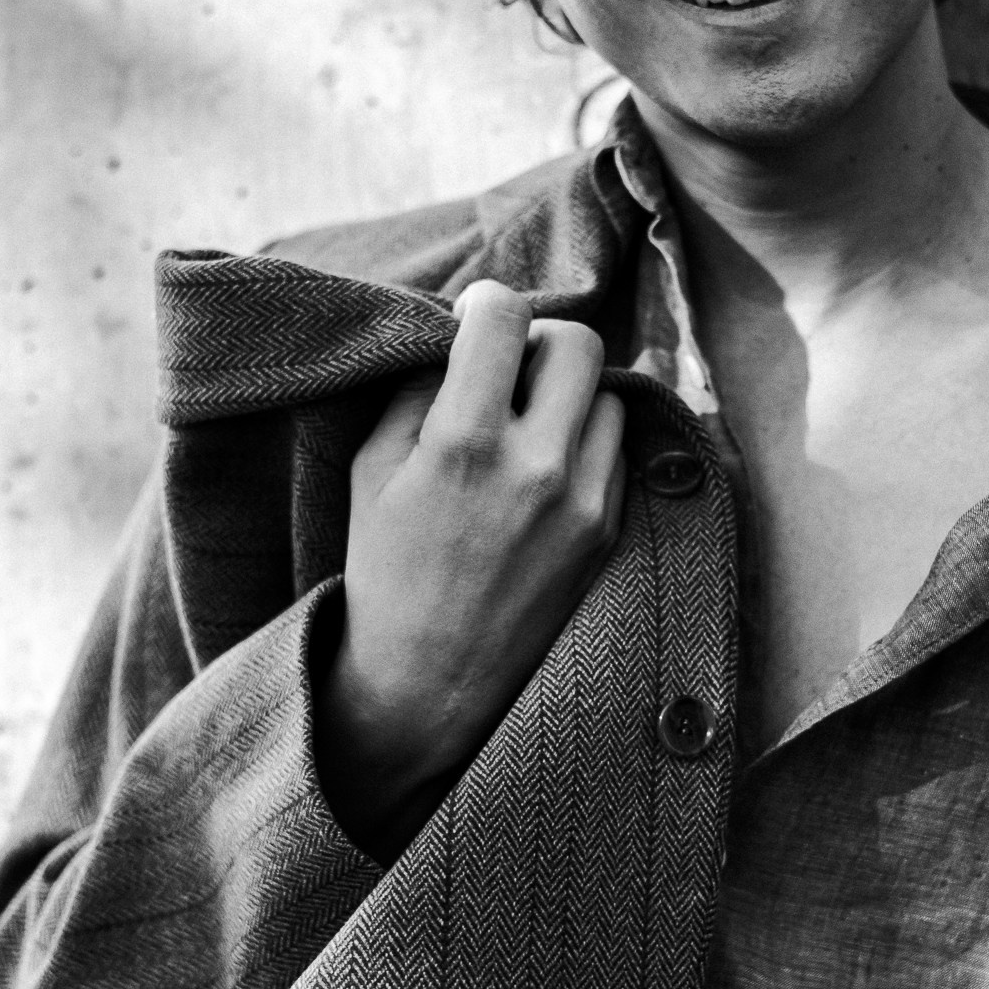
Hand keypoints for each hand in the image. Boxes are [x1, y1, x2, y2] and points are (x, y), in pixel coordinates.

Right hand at [316, 280, 626, 855]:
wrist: (429, 684)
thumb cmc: (385, 571)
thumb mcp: (372, 472)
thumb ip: (417, 393)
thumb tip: (459, 336)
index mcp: (464, 444)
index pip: (503, 319)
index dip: (486, 304)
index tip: (476, 317)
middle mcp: (537, 467)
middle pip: (579, 341)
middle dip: (541, 341)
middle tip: (511, 368)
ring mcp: (585, 503)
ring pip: (607, 396)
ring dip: (570, 395)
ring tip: (529, 426)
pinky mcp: (609, 533)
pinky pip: (617, 452)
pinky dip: (587, 445)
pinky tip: (547, 472)